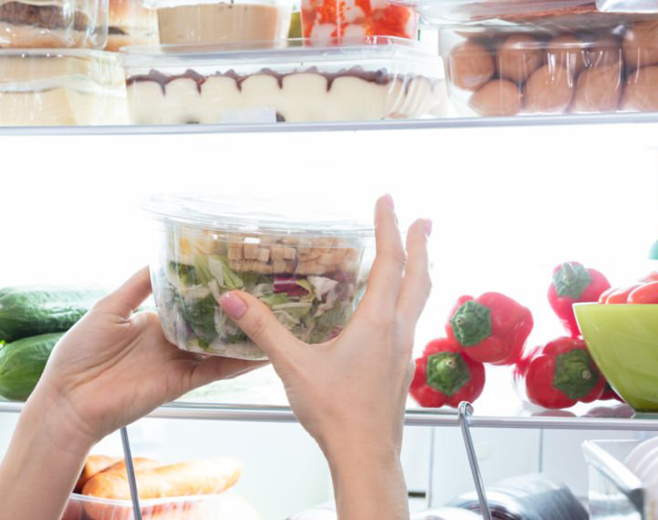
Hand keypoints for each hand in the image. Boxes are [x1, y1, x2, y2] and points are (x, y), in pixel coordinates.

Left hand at [30, 268, 261, 452]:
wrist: (69, 401)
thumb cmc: (78, 354)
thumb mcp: (108, 308)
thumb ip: (137, 286)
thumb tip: (160, 259)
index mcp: (152, 321)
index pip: (188, 302)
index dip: (208, 289)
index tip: (232, 271)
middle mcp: (168, 341)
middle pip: (208, 323)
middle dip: (232, 311)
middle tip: (263, 292)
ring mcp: (176, 362)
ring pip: (217, 346)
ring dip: (241, 336)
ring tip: (272, 319)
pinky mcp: (180, 383)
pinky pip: (213, 371)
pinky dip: (236, 363)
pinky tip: (259, 352)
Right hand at [217, 195, 430, 457]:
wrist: (366, 456)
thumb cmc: (336, 413)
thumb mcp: (293, 366)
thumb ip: (263, 329)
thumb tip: (233, 299)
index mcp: (376, 323)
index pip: (389, 262)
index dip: (389, 228)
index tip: (388, 201)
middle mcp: (397, 332)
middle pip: (419, 277)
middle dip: (422, 244)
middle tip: (424, 220)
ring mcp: (403, 352)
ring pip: (419, 301)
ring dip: (419, 272)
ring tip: (415, 258)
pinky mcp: (400, 369)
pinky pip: (409, 322)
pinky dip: (407, 301)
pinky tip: (391, 312)